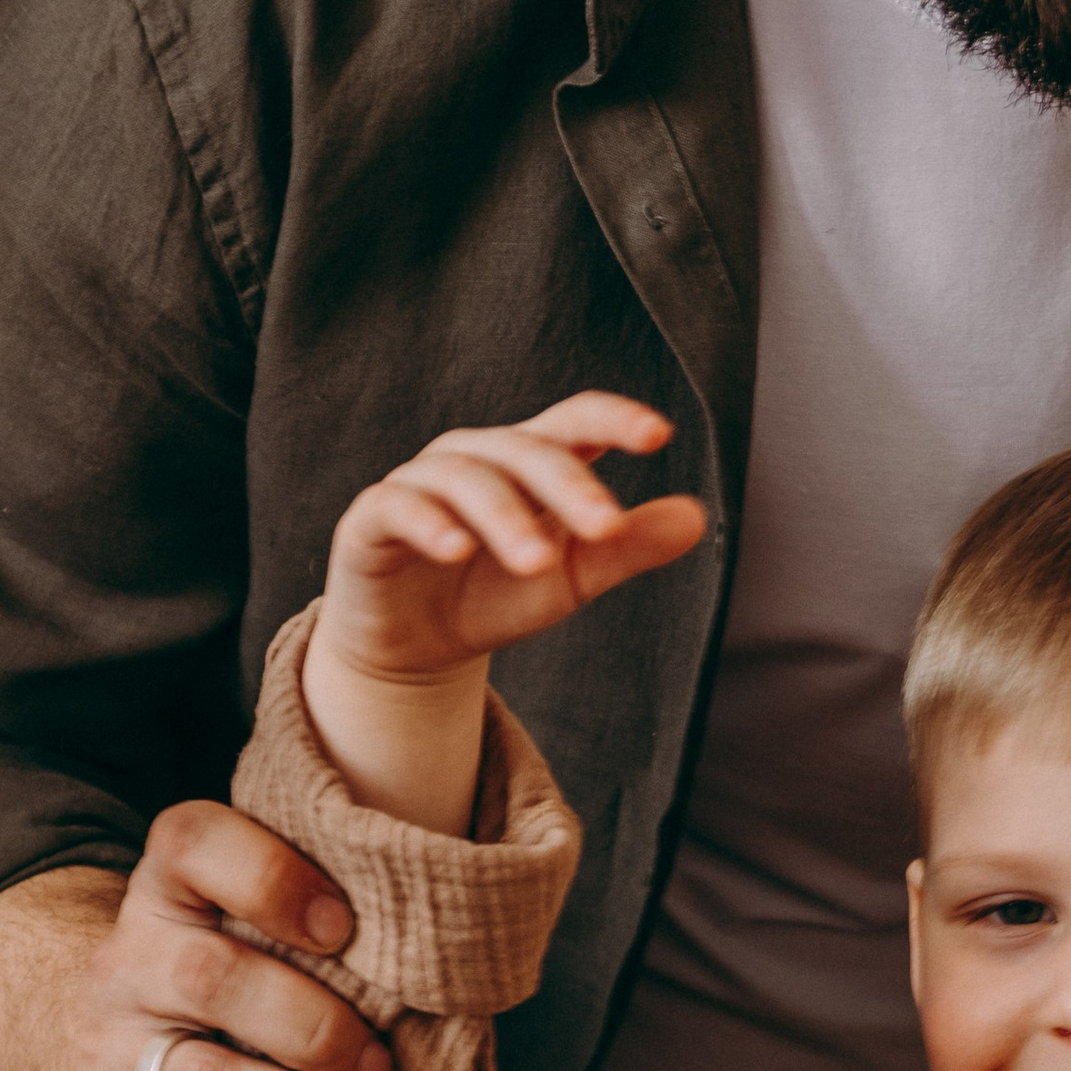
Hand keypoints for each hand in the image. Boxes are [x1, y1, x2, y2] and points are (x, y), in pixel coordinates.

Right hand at [0, 829, 406, 1070]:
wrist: (112, 1061)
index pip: (191, 844)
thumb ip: (320, 927)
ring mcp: (114, 1065)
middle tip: (383, 1065)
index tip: (344, 924)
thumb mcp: (254, 930)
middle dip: (315, 1027)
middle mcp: (126, 969)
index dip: (269, 877)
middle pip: (209, 978)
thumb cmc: (237, 988)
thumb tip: (445, 958)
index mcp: (167, 894)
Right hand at [306, 393, 705, 829]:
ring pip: (466, 479)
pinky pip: (398, 507)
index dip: (613, 419)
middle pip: (525, 450)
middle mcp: (474, 458)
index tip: (658, 435)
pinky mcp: (371, 519)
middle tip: (605, 528)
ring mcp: (419, 484)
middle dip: (568, 487)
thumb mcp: (572, 578)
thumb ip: (627, 548)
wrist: (416, 651)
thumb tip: (698, 516)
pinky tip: (456, 549)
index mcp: (527, 463)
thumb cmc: (494, 597)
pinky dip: (429, 523)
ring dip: (505, 518)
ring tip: (537, 563)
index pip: (574, 423)